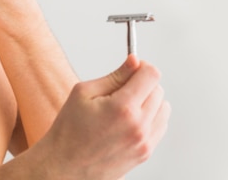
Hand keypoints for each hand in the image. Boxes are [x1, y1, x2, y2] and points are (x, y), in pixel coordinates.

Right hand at [41, 55, 170, 179]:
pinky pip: (160, 126)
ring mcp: (144, 142)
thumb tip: (134, 61)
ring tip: (125, 107)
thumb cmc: (69, 130)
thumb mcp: (84, 93)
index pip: (151, 75)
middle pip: (158, 90)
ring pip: (162, 108)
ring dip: (148, 102)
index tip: (133, 68)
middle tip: (121, 89)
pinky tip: (129, 121)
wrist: (64, 166)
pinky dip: (149, 119)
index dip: (142, 67)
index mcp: (123, 108)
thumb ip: (115, 76)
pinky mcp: (145, 153)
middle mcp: (138, 126)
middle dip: (142, 84)